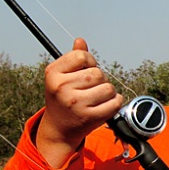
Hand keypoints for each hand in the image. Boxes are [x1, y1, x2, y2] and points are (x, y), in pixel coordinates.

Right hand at [36, 38, 123, 166]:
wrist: (59, 128)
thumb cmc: (63, 98)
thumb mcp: (62, 76)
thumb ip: (73, 58)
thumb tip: (80, 40)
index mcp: (53, 73)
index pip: (82, 56)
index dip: (89, 61)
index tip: (85, 69)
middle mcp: (61, 88)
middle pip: (98, 73)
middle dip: (99, 79)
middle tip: (90, 88)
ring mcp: (75, 104)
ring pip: (108, 87)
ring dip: (108, 92)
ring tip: (96, 98)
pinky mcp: (89, 117)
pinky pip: (115, 102)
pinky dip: (115, 102)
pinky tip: (104, 105)